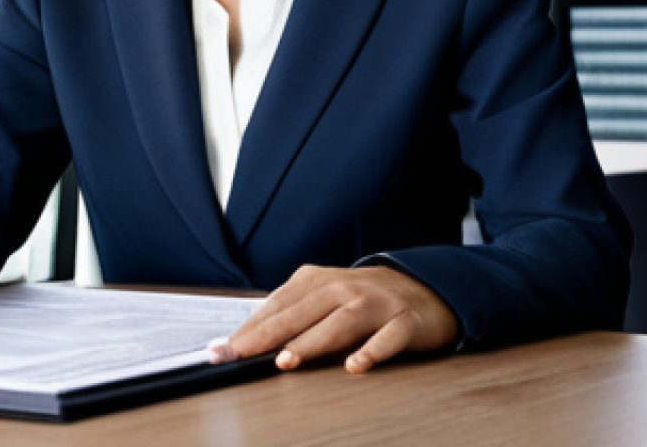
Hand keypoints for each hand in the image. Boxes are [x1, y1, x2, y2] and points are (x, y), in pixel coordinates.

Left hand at [213, 264, 458, 373]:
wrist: (424, 287)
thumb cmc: (363, 299)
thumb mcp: (325, 298)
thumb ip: (293, 314)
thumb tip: (248, 339)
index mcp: (319, 280)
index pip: (278, 304)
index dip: (249, 327)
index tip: (221, 349)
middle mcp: (344, 288)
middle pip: (301, 310)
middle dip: (267, 334)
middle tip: (239, 354)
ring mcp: (376, 303)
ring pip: (340, 321)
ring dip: (312, 341)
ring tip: (287, 360)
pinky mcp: (405, 321)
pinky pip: (388, 338)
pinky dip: (372, 351)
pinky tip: (354, 366)